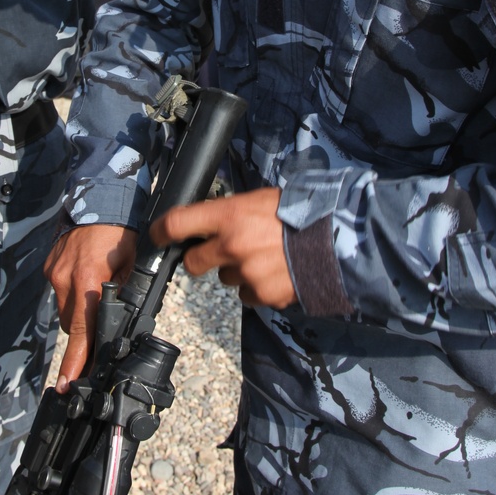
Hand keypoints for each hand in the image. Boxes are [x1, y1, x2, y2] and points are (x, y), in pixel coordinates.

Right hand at [45, 224, 136, 390]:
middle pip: (73, 325)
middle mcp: (66, 280)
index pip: (82, 332)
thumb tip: (122, 320)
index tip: (67, 383)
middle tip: (102, 314)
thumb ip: (124, 293)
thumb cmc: (121, 231)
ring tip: (95, 286)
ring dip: (79, 308)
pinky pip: (59, 290)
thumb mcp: (132, 264)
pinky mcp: (49, 266)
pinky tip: (85, 274)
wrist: (99, 197)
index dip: (75, 361)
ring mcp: (54, 272)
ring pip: (66, 309)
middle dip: (86, 327)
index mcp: (89, 281)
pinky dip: (72, 290)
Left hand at [149, 188, 296, 310]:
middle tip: (220, 251)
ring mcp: (246, 273)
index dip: (161, 231)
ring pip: (225, 278)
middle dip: (201, 258)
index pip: (178, 223)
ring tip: (266, 258)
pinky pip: (247, 295)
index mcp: (230, 214)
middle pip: (193, 262)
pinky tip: (276, 273)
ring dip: (237, 271)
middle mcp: (232, 245)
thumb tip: (215, 220)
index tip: (157, 235)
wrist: (338, 241)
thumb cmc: (303, 213)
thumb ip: (235, 212)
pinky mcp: (261, 295)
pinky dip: (257, 288)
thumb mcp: (263, 199)